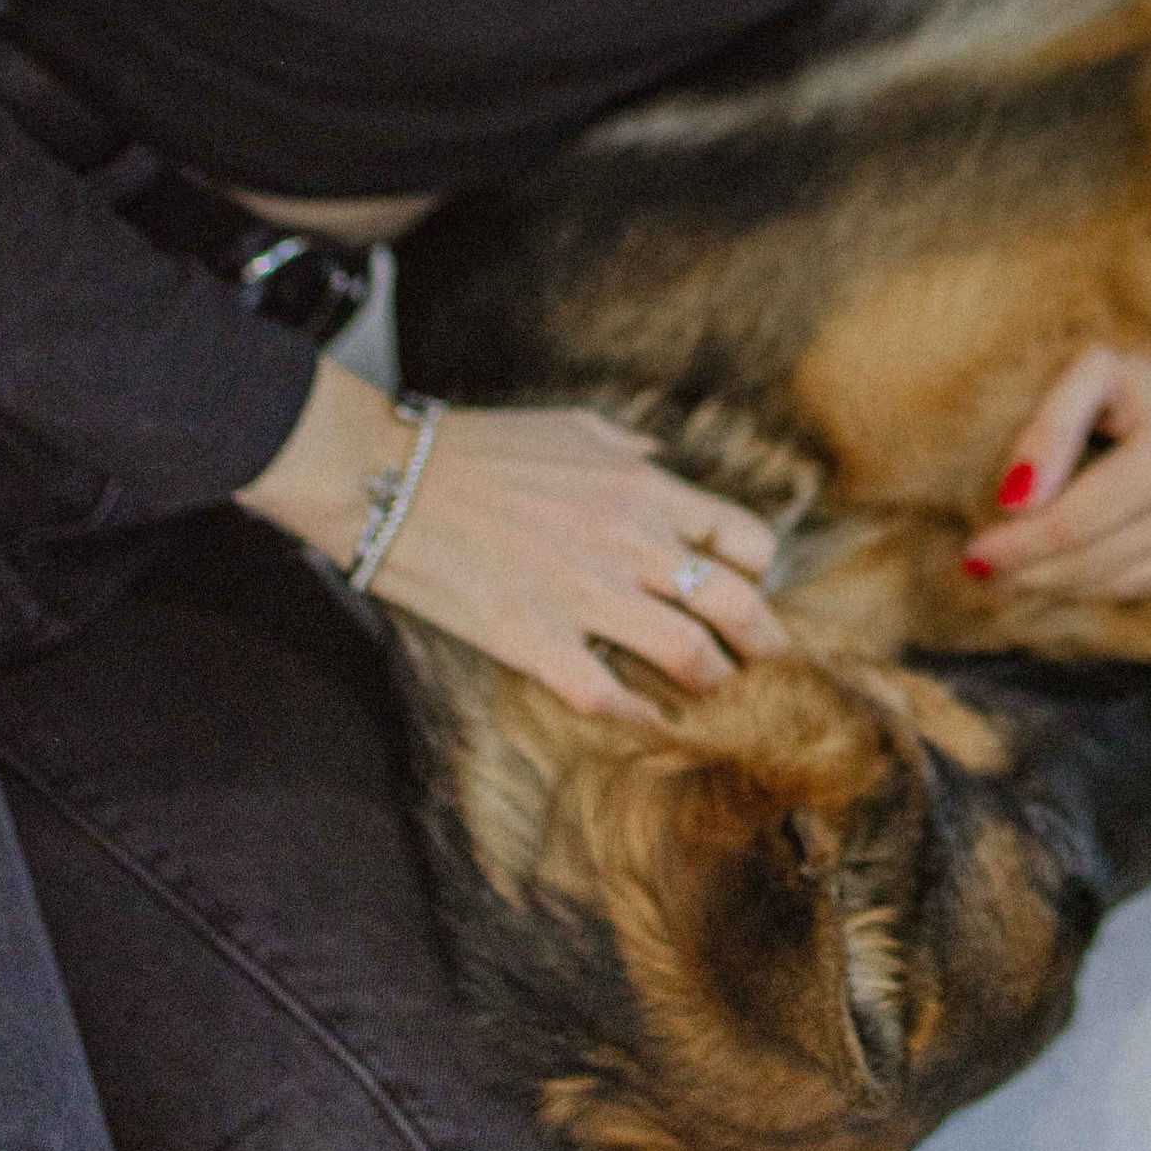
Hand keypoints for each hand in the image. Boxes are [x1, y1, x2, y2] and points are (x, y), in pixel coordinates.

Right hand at [240, 361, 785, 718]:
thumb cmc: (476, 448)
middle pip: (738, 605)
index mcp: (643, 486)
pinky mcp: (537, 642)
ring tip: (710, 696)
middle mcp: (630, 541)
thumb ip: (629, 450)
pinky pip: (612, 698)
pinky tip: (650, 724)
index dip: (760, 575)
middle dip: (764, 644)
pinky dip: (642, 720)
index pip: (745, 540)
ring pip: (691, 657)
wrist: (386, 479)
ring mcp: (586, 595)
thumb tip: (664, 460)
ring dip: (713, 685)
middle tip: (765, 664)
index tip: (749, 592)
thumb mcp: (572, 426)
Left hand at [960, 332, 1150, 601]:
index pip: (1077, 522)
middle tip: (983, 570)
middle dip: (1031, 572)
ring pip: (1120, 585)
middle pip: (1096, 562)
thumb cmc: (1142, 379)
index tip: (973, 553)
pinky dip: (1100, 586)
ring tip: (1016, 574)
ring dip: (1060, 586)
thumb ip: (1048, 427)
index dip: (1019, 544)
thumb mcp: (1091, 372)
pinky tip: (1067, 570)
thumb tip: (1014, 500)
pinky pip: (1150, 585)